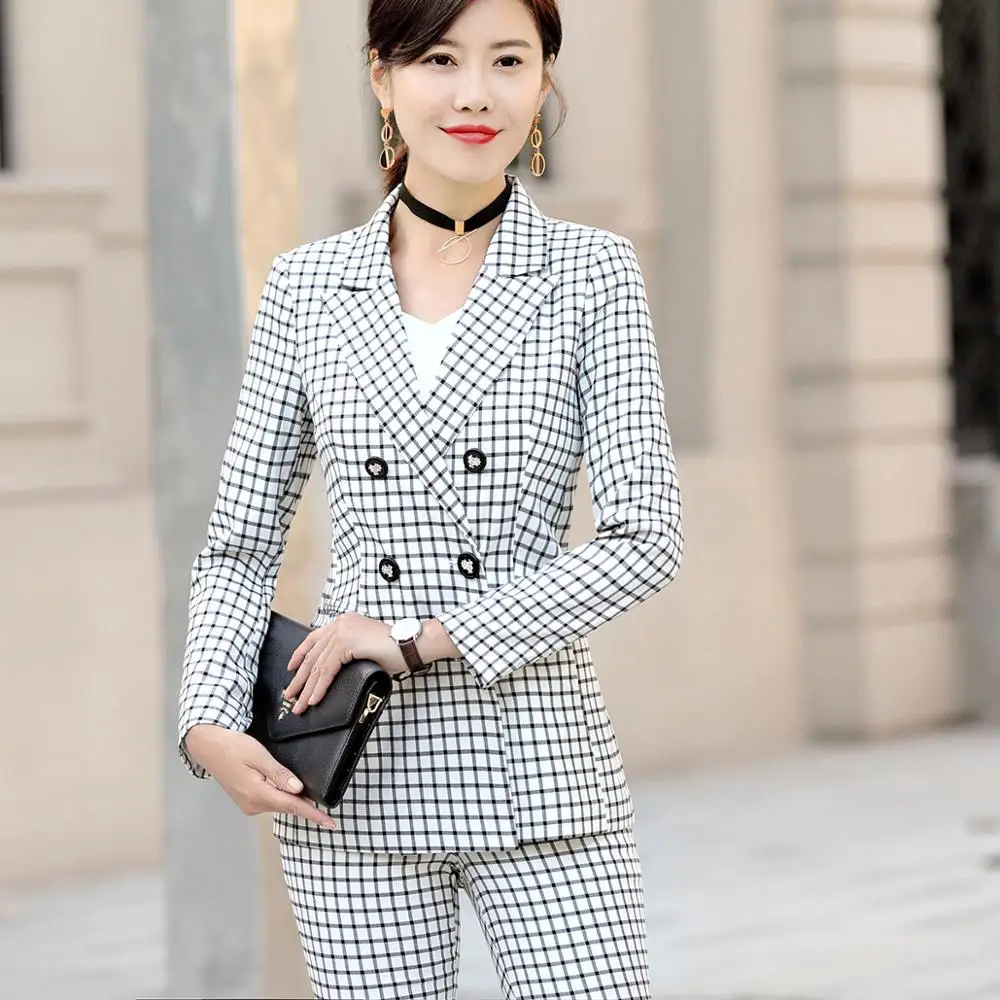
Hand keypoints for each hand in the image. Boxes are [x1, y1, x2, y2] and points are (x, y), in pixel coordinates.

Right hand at [183, 724, 337, 830]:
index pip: (292, 806)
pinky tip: (288, 789)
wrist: (210, 747)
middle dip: (306, 805)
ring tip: (308, 794)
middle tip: (325, 807)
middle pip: (287, 806)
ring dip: (293, 799)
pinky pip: (271, 801)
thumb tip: (298, 789)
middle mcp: (253, 804)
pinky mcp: (247, 801)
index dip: (314, 814)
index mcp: (257, 794)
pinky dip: (282, 797)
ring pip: (279, 803)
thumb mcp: (259, 755)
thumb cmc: (234, 747)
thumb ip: (279, 773)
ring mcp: (249, 804)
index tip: (330, 823)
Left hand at [283, 612, 406, 714]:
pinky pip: (327, 670)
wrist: (410, 645)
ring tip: (300, 705)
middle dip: (299, 678)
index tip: (291, 669)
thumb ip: (347, 653)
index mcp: (343, 622)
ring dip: (307, 688)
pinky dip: (319, 687)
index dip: (300, 655)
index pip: (314, 639)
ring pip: (318, 665)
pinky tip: (314, 699)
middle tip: (290, 695)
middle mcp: (340, 624)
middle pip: (313, 654)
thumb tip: (332, 672)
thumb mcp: (364, 648)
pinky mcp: (346, 643)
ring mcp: (342, 631)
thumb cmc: (394, 649)